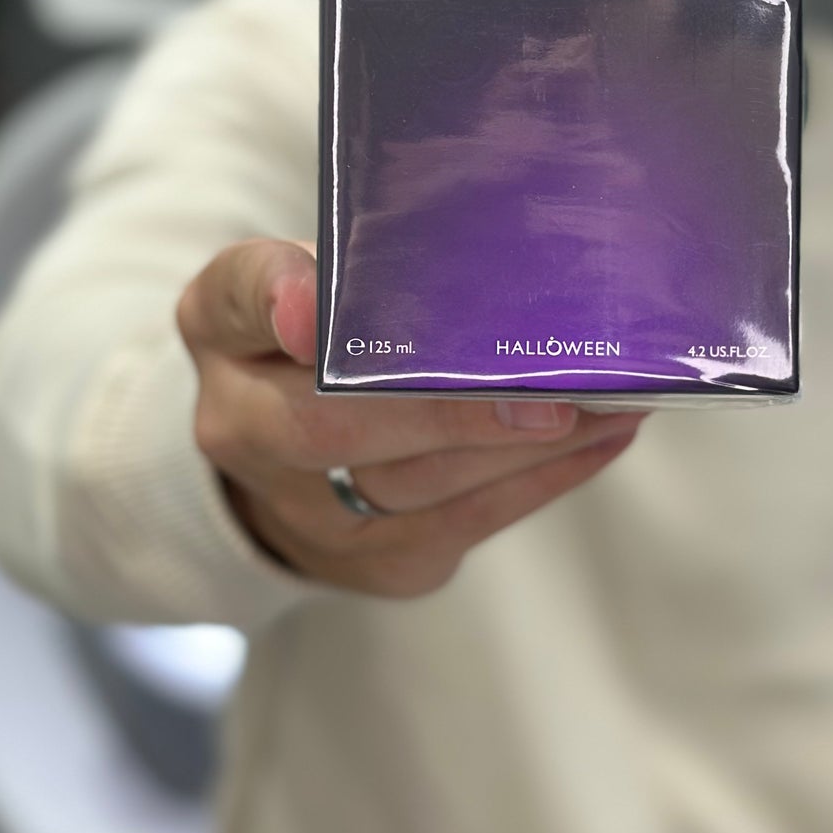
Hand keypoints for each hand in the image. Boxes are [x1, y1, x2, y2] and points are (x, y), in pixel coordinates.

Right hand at [176, 240, 644, 597]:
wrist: (282, 458)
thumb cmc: (304, 340)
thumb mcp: (273, 278)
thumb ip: (291, 268)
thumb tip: (313, 301)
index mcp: (221, 338)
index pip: (240, 305)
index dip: (278, 304)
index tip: (311, 311)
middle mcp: (246, 439)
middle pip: (341, 431)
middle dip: (451, 412)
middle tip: (552, 390)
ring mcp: (312, 517)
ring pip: (423, 488)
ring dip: (527, 447)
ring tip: (612, 400)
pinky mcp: (381, 563)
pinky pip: (468, 522)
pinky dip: (542, 479)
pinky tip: (599, 440)